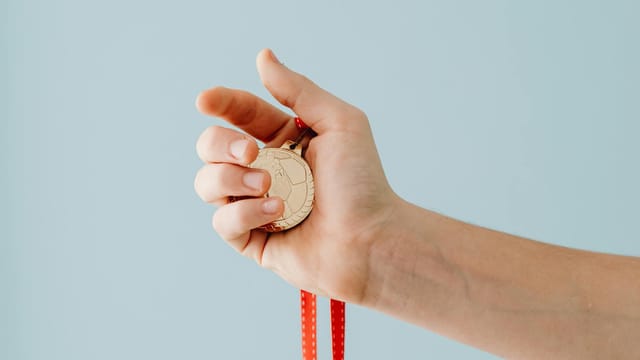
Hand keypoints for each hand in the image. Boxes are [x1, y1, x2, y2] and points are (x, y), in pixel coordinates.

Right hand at [194, 49, 400, 302]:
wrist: (372, 239)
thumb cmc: (363, 183)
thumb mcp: (339, 122)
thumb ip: (298, 90)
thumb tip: (263, 57)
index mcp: (283, 140)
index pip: (240, 114)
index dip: (220, 103)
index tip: (206, 100)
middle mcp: (264, 169)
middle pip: (211, 146)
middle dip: (221, 145)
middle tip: (252, 153)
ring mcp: (253, 205)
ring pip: (207, 183)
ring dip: (232, 180)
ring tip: (268, 186)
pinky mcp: (251, 239)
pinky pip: (222, 221)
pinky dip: (245, 214)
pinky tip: (277, 212)